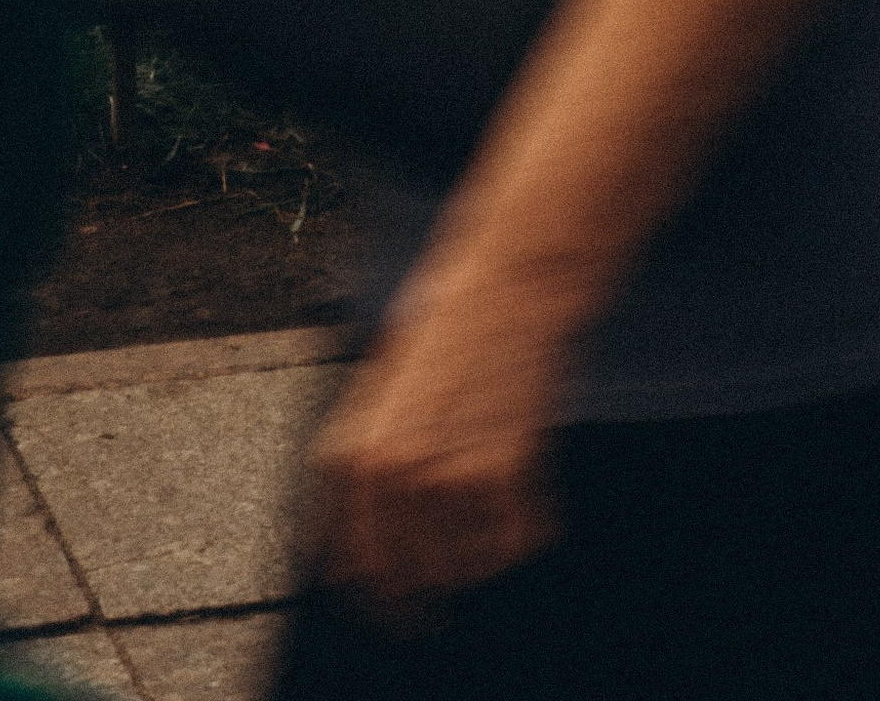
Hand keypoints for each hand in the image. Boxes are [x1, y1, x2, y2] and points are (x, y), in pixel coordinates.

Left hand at [308, 277, 566, 625]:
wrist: (512, 279)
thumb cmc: (453, 318)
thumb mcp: (384, 383)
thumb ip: (368, 453)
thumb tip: (369, 530)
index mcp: (345, 454)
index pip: (346, 561)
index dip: (374, 590)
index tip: (397, 601)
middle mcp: (383, 474)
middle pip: (401, 579)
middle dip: (426, 592)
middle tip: (448, 589)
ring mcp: (438, 474)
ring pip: (461, 566)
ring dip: (482, 553)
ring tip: (499, 512)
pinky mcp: (495, 470)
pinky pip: (513, 541)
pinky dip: (528, 529)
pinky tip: (533, 497)